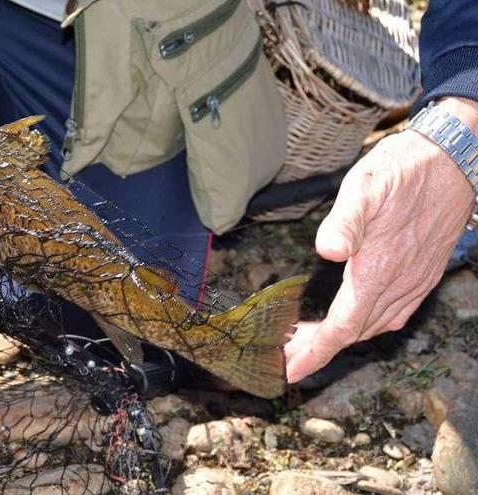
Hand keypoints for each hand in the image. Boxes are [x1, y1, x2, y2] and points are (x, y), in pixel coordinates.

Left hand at [285, 97, 477, 382]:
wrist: (456, 160)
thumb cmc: (404, 170)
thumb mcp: (366, 186)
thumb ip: (345, 221)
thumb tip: (328, 250)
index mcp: (378, 270)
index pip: (342, 326)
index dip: (315, 352)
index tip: (290, 371)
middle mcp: (399, 284)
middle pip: (354, 332)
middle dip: (320, 349)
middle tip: (289, 356)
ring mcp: (415, 281)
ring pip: (375, 325)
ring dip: (343, 337)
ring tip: (312, 340)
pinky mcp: (424, 274)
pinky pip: (395, 313)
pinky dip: (368, 324)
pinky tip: (355, 318)